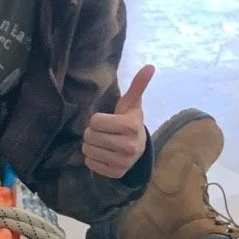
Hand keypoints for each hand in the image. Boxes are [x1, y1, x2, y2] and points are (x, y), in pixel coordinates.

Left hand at [82, 64, 153, 179]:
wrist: (139, 148)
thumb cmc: (130, 121)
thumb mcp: (132, 103)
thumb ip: (138, 85)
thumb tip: (150, 66)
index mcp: (131, 126)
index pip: (94, 121)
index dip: (97, 120)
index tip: (108, 121)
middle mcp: (128, 146)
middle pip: (90, 136)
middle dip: (92, 132)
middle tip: (103, 132)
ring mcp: (123, 162)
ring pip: (88, 150)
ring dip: (91, 145)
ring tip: (102, 142)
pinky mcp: (116, 173)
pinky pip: (90, 163)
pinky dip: (93, 158)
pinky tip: (103, 154)